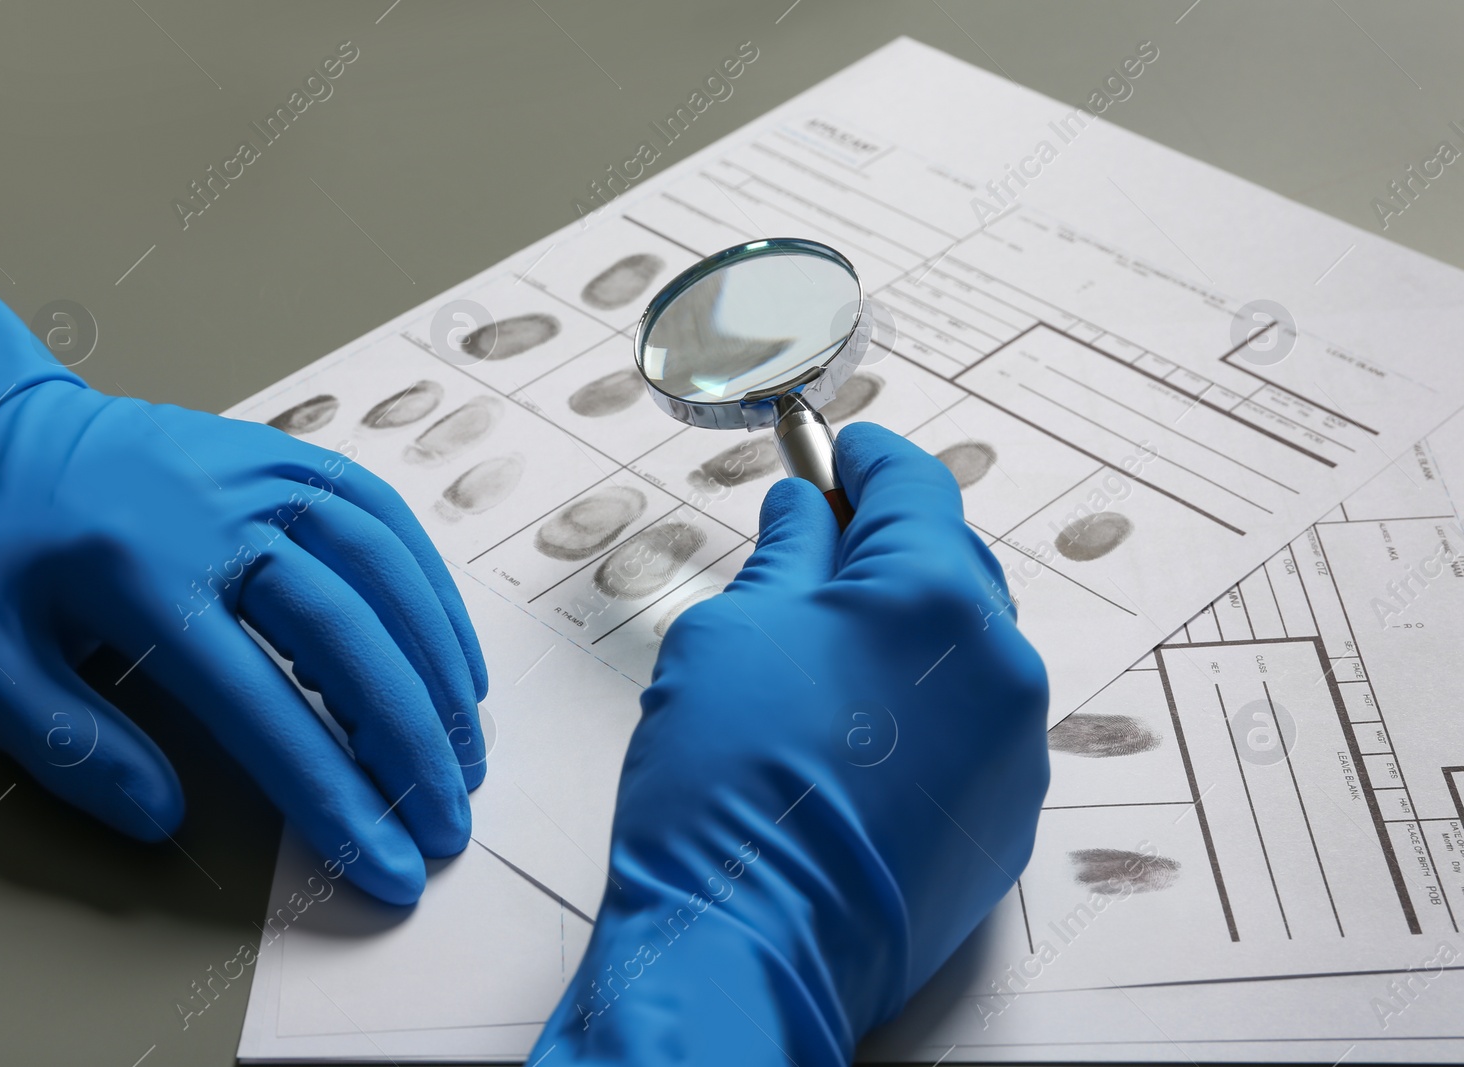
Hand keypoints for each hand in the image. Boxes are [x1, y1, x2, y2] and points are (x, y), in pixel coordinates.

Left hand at [0, 190, 485, 904]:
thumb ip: (70, 744)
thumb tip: (165, 815)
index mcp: (147, 578)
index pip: (267, 709)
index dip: (338, 796)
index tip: (388, 863)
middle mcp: (228, 518)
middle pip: (351, 641)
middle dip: (414, 744)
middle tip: (448, 822)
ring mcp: (272, 477)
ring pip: (390, 577)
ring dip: (440, 674)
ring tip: (465, 753)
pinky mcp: (297, 458)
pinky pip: (391, 523)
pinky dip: (434, 594)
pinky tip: (451, 656)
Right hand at [530, 424, 1049, 1064]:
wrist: (747, 942)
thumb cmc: (726, 790)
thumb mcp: (731, 633)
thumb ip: (786, 557)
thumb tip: (804, 514)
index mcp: (932, 598)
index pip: (916, 485)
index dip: (868, 456)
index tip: (841, 450)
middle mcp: (998, 666)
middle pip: (953, 562)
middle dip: (889, 543)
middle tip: (819, 545)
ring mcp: (1013, 749)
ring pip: (967, 649)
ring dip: (909, 631)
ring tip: (827, 655)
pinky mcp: (1004, 818)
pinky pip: (975, 727)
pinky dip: (927, 706)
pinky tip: (856, 733)